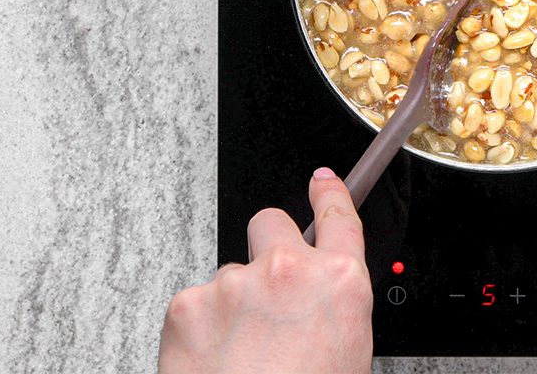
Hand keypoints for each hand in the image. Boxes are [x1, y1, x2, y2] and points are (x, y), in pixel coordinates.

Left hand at [158, 168, 372, 373]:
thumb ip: (332, 309)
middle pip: (271, 222)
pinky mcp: (188, 303)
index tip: (322, 181)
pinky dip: (200, 329)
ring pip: (229, 274)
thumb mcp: (348, 352)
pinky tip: (214, 362)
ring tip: (239, 356)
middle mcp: (287, 270)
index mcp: (338, 283)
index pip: (338, 217)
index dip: (329, 194)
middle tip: (265, 290)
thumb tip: (316, 308)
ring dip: (232, 304)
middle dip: (267, 246)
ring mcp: (234, 282)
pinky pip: (196, 304)